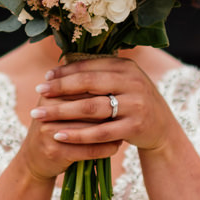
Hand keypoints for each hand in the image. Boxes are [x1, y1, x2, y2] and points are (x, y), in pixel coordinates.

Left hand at [29, 56, 180, 158]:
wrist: (162, 128)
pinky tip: (59, 135)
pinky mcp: (134, 127)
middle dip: (59, 88)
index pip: (89, 66)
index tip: (45, 78)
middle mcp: (132, 82)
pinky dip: (77, 135)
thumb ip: (99, 73)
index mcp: (126, 66)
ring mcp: (135, 105)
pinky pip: (100, 132)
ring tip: (39, 115)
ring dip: (62, 112)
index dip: (65, 71)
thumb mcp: (122, 82)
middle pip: (88, 84)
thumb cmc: (133, 102)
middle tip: (37, 93)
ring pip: (91, 108)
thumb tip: (62, 64)